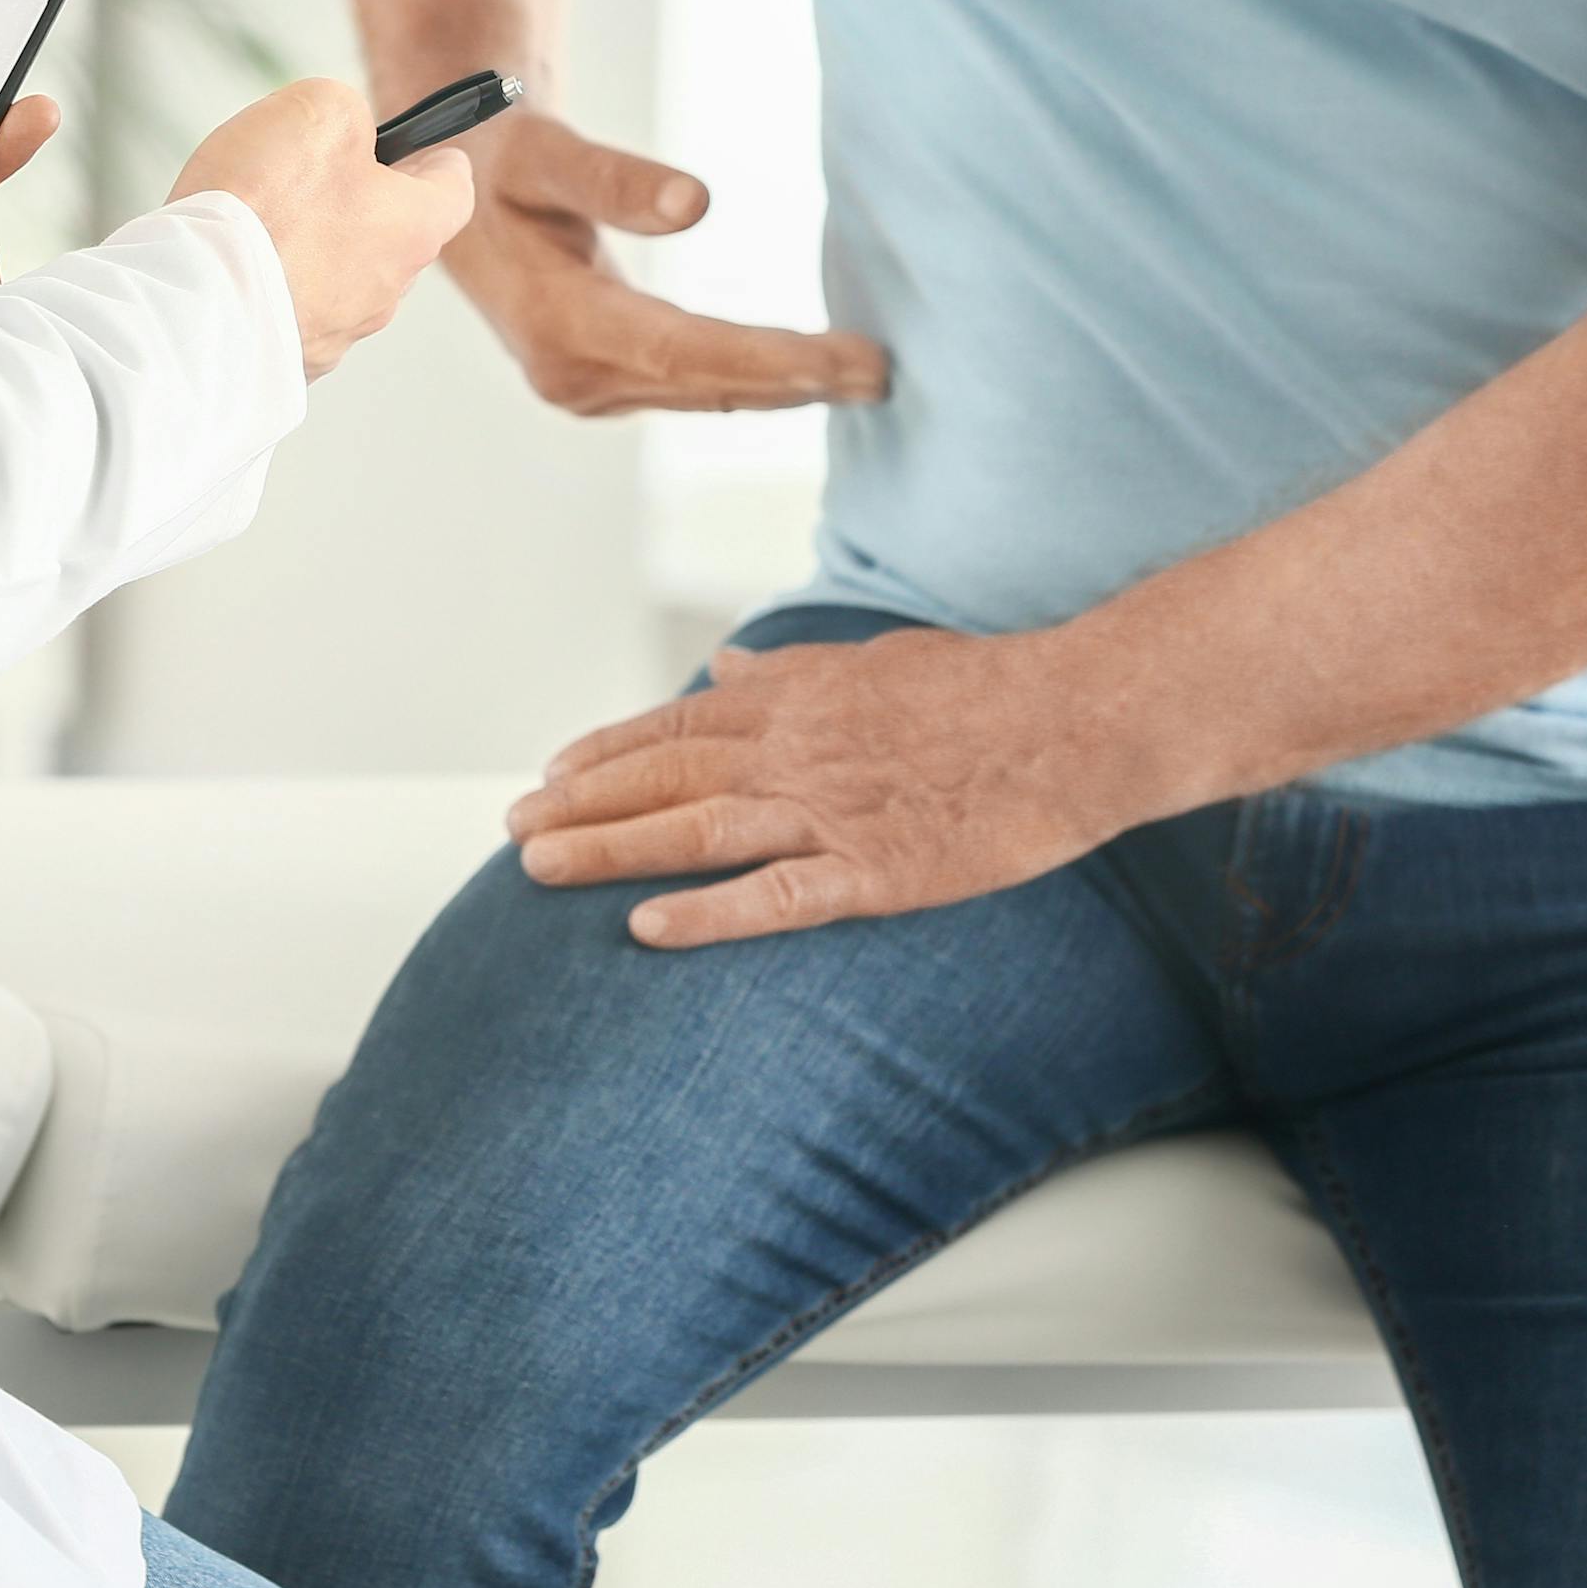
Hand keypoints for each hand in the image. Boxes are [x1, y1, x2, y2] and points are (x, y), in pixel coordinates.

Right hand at [171, 78, 473, 377]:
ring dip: (313, 247)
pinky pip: (290, 311)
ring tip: (261, 220)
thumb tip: (344, 135)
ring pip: (339, 277)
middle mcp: (385, 291)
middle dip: (364, 202)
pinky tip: (233, 264)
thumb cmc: (265, 205)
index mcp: (412, 230)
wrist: (197, 301)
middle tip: (320, 173)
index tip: (423, 148)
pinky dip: (271, 285)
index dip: (436, 159)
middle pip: (393, 238)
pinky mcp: (288, 360)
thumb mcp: (319, 111)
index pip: (454, 192)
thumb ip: (348, 113)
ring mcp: (337, 333)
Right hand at [447, 106, 887, 413]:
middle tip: (883, 373)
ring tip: (864, 379)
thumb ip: (613, 179)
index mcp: (557, 321)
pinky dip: (750, 383)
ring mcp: (584, 385)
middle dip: (796, 381)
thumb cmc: (494, 160)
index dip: (768, 359)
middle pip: (704, 384)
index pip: (684, 352)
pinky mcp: (600, 380)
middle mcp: (571, 372)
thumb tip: (698, 203)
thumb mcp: (540, 152)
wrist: (445, 193)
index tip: (844, 359)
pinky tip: (806, 378)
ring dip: (783, 389)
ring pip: (701, 394)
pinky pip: (689, 387)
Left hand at [503, 628, 1153, 948]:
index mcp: (796, 698)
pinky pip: (775, 896)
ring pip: (695, 829)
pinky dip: (707, 912)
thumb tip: (725, 664)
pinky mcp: (875, 870)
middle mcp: (794, 749)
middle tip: (511, 830)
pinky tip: (647, 929)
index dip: (606, 752)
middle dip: (579, 803)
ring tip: (536, 867)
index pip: (677, 725)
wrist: (1076, 720)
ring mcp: (830, 810)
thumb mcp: (873, 658)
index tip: (549, 774)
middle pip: (663, 776)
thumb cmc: (986, 686)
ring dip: (608, 848)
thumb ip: (790, 669)